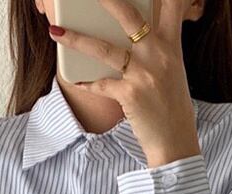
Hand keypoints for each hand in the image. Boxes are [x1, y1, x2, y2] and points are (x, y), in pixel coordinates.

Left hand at [48, 0, 200, 167]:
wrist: (175, 142)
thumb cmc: (172, 108)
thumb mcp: (173, 72)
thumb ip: (158, 50)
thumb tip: (136, 36)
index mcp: (172, 47)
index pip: (172, 6)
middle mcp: (159, 56)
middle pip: (129, 16)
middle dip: (107, 0)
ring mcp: (144, 75)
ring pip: (104, 49)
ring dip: (76, 40)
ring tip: (56, 31)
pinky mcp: (130, 94)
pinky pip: (100, 84)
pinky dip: (87, 82)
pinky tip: (77, 79)